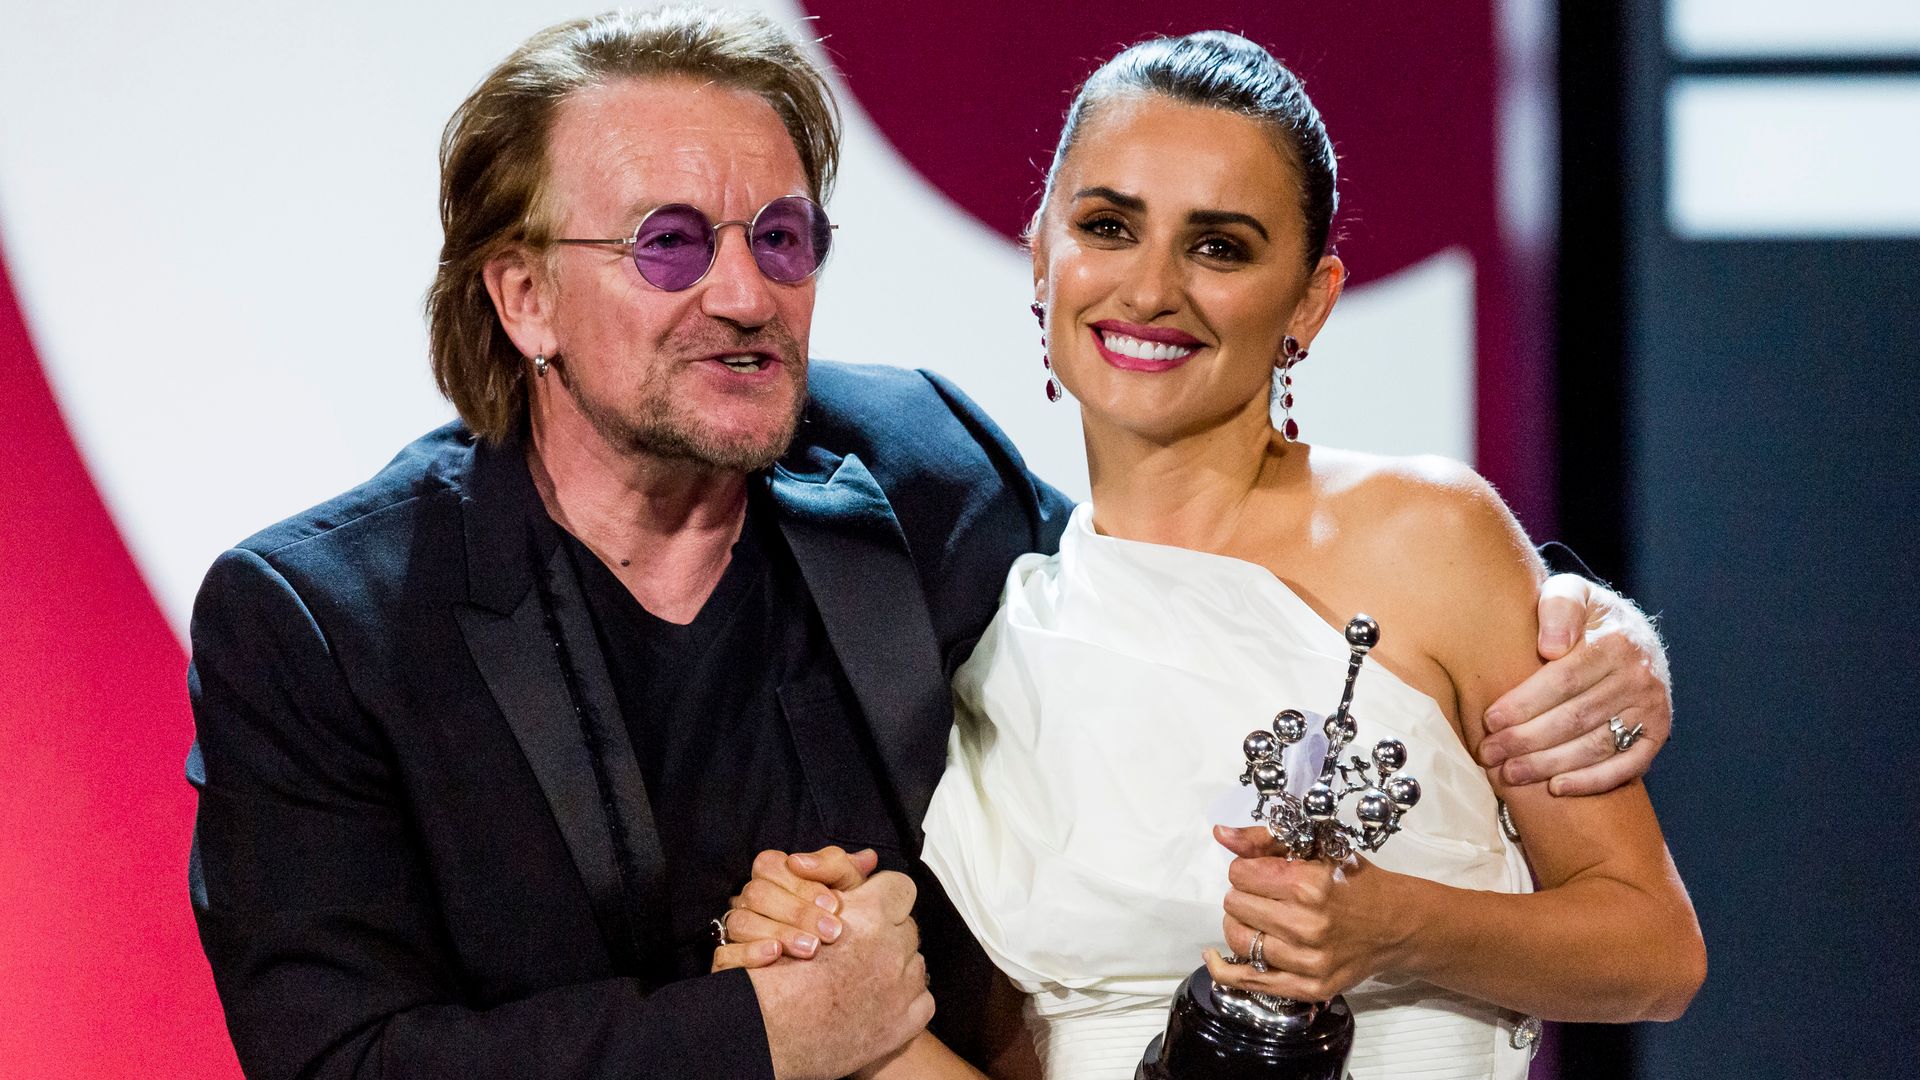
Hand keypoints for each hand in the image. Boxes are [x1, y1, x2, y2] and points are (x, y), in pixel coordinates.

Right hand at [712, 845, 879, 970]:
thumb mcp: (845, 896)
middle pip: (757, 893)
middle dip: (798, 912)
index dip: (801, 884)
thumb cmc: (833, 926)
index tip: (833, 905)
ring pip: (741, 923)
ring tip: (811, 949)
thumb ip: (849, 873)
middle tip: (832, 933)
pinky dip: (748, 953)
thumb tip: (867, 859)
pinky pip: (724, 954)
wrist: (828, 979)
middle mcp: (749, 902)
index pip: (769, 866)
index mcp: (771, 879)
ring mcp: (735, 932)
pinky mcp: (727, 962)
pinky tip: (774, 954)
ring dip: (779, 932)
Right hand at [748, 870, 932, 1079]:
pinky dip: (903, 1001)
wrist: (768, 1034)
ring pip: (915, 963)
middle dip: (888, 935)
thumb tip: (869, 858)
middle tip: (859, 951)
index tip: (872, 910)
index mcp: (870, 914)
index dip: (885, 896)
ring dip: (895, 968)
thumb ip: (837, 879)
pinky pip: (922, 1000)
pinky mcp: (907, 1022)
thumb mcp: (798, 911)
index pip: (900, 887)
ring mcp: (903, 987)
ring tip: (861, 981)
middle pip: (907, 928)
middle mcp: (893, 947)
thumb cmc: (776, 974)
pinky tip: (875, 1005)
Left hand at [1203, 826, 1409, 1002]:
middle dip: (1243, 895)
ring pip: (1238, 939)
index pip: (1239, 873)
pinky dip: (1224, 969)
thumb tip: (1220, 834)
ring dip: (1240, 925)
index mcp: (1308, 885)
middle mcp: (1307, 925)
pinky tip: (1214, 956)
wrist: (1397, 925)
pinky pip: (1248, 981)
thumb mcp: (1316, 850)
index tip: (1261, 872)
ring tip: (1258, 919)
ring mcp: (1308, 961)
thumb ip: (1264, 840)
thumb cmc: (1355, 882)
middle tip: (1264, 896)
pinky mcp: (1309, 987)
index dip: (1246, 869)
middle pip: (1235, 904)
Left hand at [1478, 574, 1671, 795]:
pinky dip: (1592, 781)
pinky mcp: (1657, 734)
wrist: (1632, 634)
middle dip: (1527, 740)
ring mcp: (1652, 709)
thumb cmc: (1585, 617)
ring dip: (1550, 765)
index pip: (1563, 680)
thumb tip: (1551, 647)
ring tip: (1510, 774)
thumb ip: (1558, 607)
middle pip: (1576, 718)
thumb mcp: (1570, 593)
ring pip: (1597, 746)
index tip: (1489, 720)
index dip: (1524, 704)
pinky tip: (1556, 787)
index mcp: (1616, 642)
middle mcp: (1640, 678)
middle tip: (1489, 754)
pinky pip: (1627, 766)